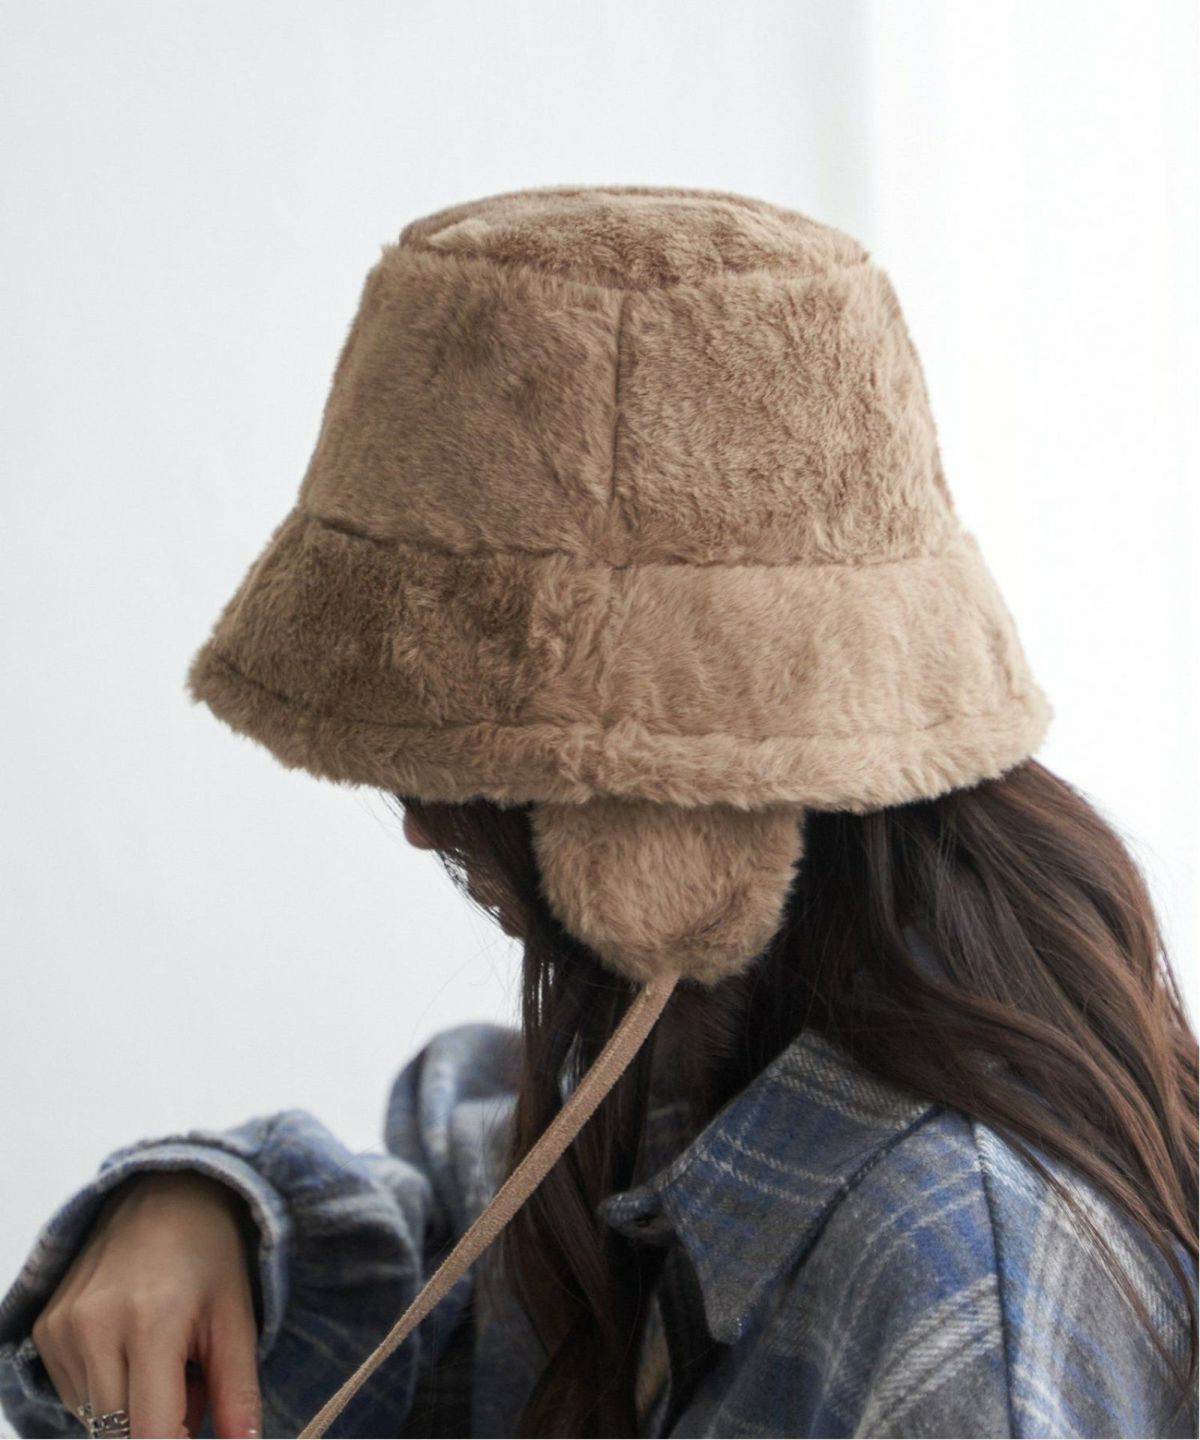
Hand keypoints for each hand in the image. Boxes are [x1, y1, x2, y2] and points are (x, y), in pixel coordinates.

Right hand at [30, 1170, 262, 1438]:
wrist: (165, 1191)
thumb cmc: (211, 1252)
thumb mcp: (237, 1317)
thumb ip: (238, 1391)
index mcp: (150, 1321)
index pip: (151, 1434)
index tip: (198, 1431)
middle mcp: (93, 1327)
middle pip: (120, 1433)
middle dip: (162, 1425)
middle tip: (192, 1379)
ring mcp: (61, 1329)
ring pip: (97, 1418)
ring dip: (135, 1408)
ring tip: (166, 1353)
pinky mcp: (45, 1329)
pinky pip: (77, 1394)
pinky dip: (110, 1387)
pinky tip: (134, 1344)